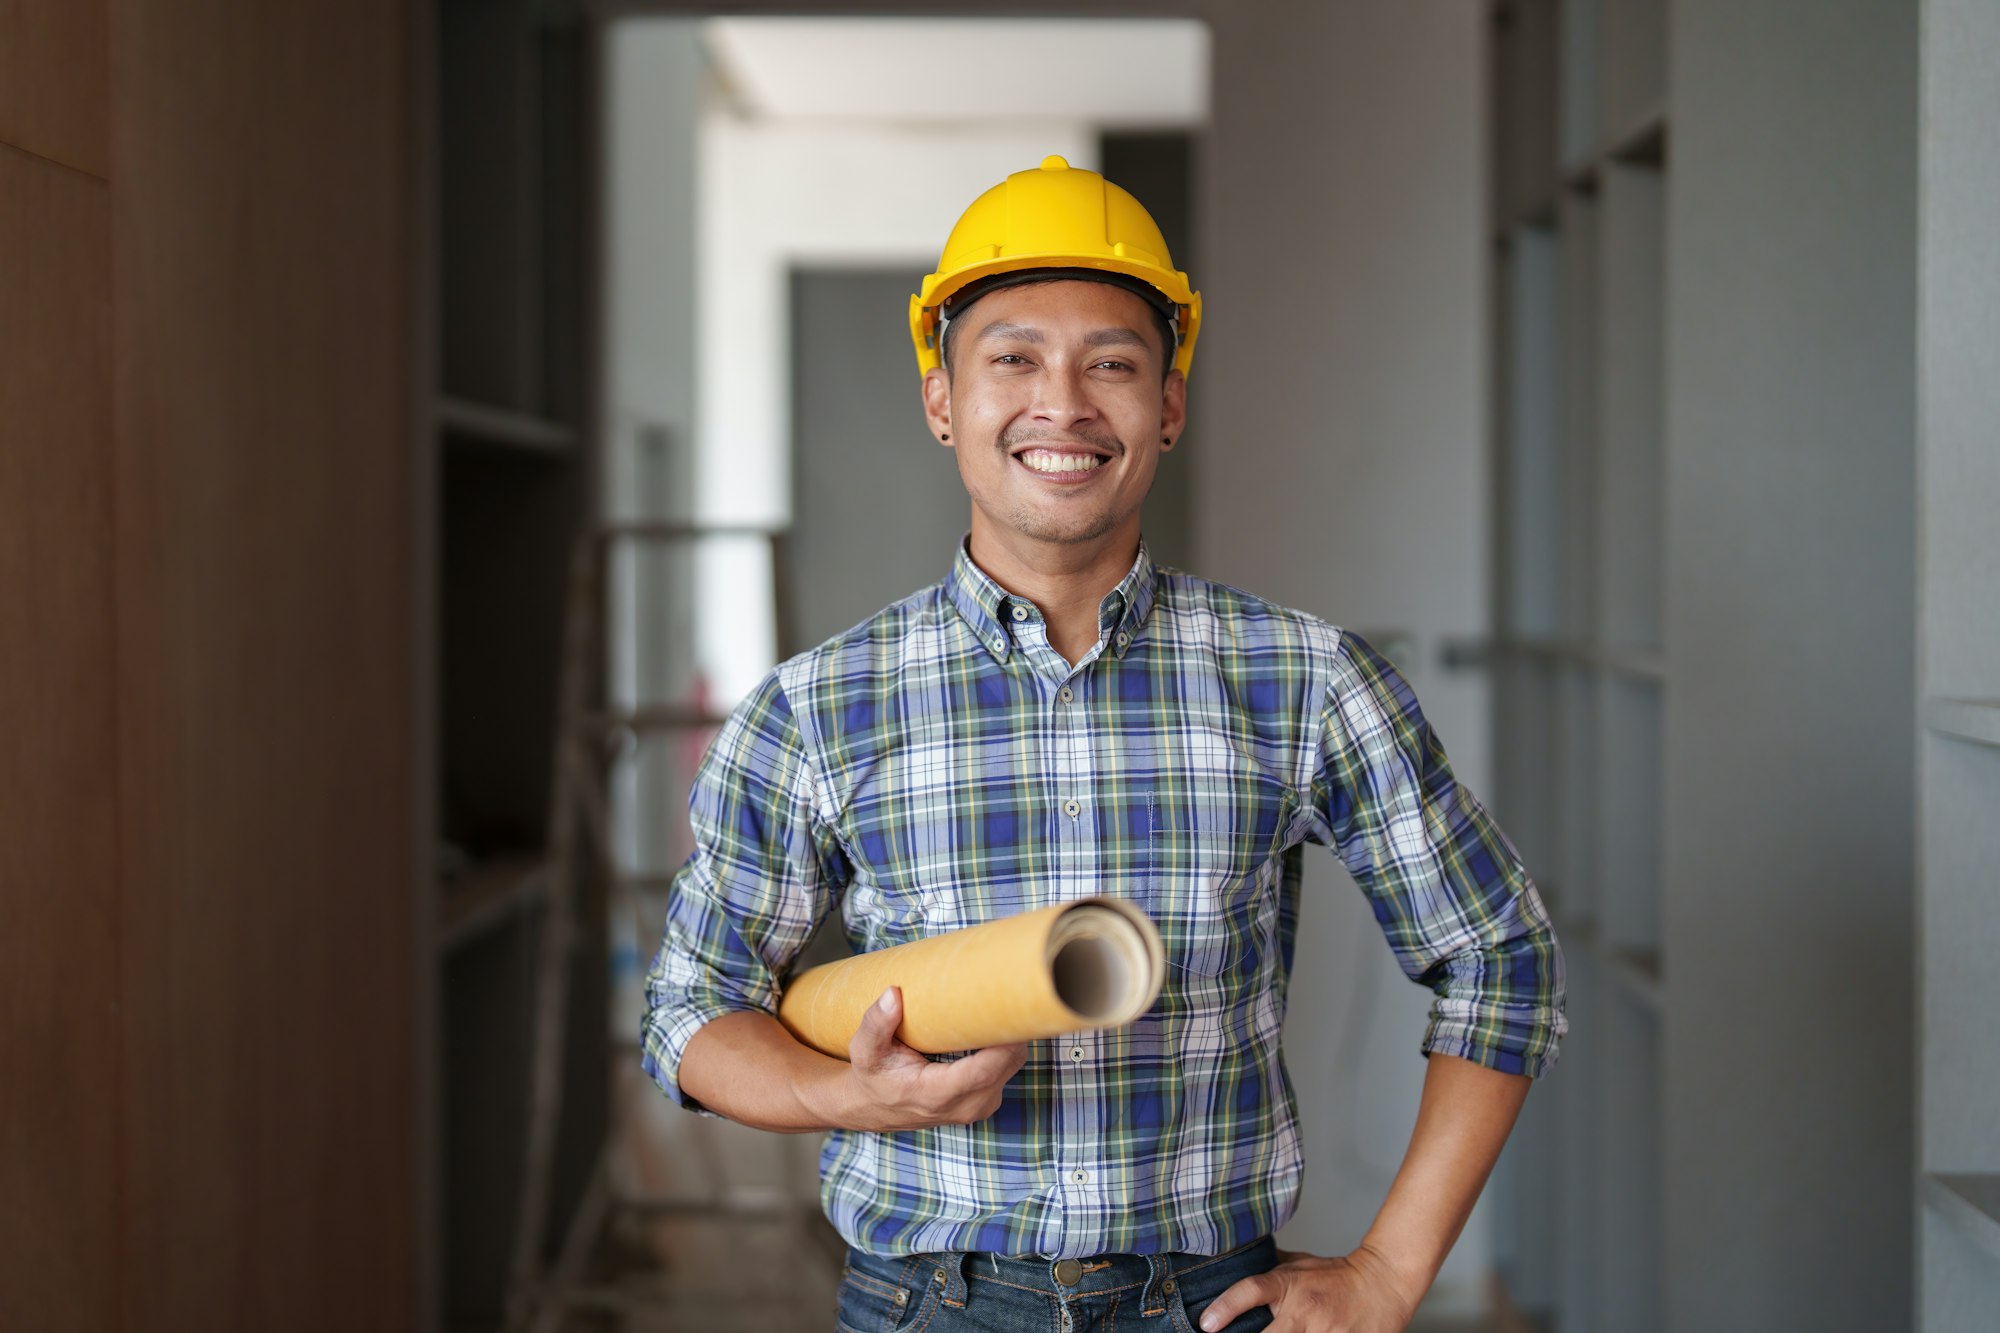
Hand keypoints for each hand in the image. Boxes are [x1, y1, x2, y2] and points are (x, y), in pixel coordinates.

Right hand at [836, 987, 1027, 1131]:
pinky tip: (996, 1024)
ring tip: (1001, 1001)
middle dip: (1014, 1028)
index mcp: (937, 1095)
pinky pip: (1009, 1068)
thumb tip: (893, 994)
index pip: (985, 1071)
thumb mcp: (864, 1050)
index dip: (1005, 1041)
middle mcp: (966, 1105)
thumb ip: (875, 1023)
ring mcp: (980, 1106)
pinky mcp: (987, 1100)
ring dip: (1012, 1035)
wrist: (875, 1107)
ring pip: (1013, 1064)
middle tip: (1009, 988)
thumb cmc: (873, 1075)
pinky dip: (1007, 1046)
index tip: (1012, 1008)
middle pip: (1008, 1063)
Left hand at [1197, 1244, 1420, 1332]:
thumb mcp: (1299, 1264)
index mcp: (1290, 1286)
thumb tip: (1233, 1264)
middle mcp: (1306, 1310)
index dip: (1225, 1307)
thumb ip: (1269, 1270)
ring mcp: (1327, 1332)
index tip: (1206, 1325)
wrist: (1385, 1281)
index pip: (1251, 1290)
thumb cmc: (1337, 1275)